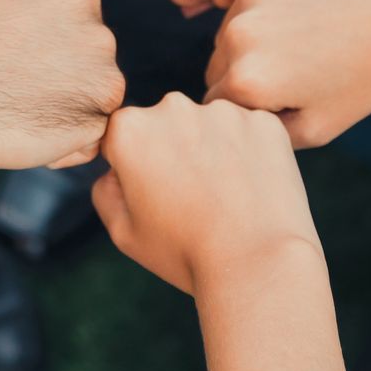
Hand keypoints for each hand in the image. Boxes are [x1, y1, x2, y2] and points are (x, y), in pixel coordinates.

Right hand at [92, 94, 321, 294]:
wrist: (257, 263)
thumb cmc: (185, 253)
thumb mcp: (123, 233)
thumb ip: (106, 191)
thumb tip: (116, 171)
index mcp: (130, 130)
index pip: (122, 137)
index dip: (133, 168)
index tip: (153, 195)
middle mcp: (174, 107)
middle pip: (166, 124)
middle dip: (172, 150)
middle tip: (192, 198)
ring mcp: (223, 111)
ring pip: (209, 125)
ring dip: (212, 149)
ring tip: (225, 197)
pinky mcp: (264, 121)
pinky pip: (248, 132)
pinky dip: (249, 153)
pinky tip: (251, 189)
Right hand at [207, 0, 370, 147]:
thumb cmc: (368, 75)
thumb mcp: (320, 128)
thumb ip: (265, 134)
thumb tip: (232, 124)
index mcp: (246, 81)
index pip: (219, 104)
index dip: (253, 107)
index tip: (290, 98)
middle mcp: (236, 35)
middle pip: (218, 65)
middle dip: (247, 72)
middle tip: (301, 70)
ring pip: (231, 29)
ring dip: (255, 38)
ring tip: (308, 40)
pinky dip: (271, 5)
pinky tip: (311, 10)